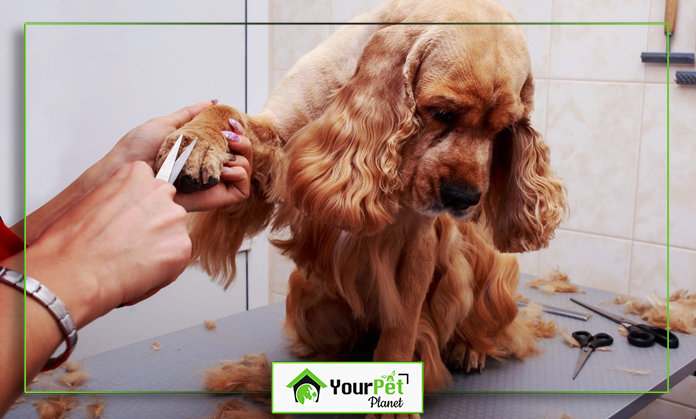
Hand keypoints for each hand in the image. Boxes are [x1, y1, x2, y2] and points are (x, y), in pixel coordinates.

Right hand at [25, 161, 191, 326]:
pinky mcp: (181, 246)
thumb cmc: (72, 243)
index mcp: (136, 174)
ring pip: (174, 235)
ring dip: (159, 248)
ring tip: (131, 261)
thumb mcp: (94, 198)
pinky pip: (177, 259)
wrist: (73, 273)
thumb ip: (119, 197)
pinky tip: (138, 273)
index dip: (140, 210)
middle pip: (167, 210)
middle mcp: (160, 192)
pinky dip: (162, 270)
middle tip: (130, 245)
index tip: (128, 222)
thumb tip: (128, 211)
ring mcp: (174, 219)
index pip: (152, 187)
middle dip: (153, 227)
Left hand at [105, 102, 251, 211]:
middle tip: (230, 137)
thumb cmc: (139, 149)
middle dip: (244, 143)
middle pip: (244, 156)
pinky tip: (224, 170)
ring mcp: (214, 184)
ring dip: (243, 157)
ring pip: (245, 170)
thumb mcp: (167, 124)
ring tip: (225, 153)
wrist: (129, 170)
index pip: (231, 144)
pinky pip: (241, 189)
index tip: (233, 125)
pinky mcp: (217, 198)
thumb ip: (190, 114)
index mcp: (201, 152)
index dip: (239, 134)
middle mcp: (209, 168)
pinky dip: (240, 174)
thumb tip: (212, 102)